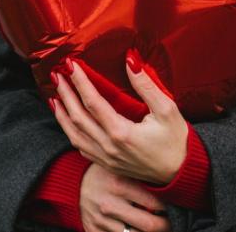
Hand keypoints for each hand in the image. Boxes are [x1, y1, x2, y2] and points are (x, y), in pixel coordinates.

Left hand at [49, 52, 187, 184]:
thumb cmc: (176, 141)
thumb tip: (130, 60)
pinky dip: (70, 132)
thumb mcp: (167, 109)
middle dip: (65, 94)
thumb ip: (146, 85)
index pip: (93, 102)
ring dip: (62, 115)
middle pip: (78, 118)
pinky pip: (81, 148)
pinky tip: (67, 122)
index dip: (80, 82)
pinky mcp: (107, 165)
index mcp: (121, 133)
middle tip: (57, 75)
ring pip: (74, 135)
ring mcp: (106, 158)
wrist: (180, 174)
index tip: (71, 65)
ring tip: (55, 97)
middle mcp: (109, 147)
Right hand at [79, 162, 170, 231]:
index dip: (169, 207)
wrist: (75, 183)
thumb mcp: (123, 167)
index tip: (174, 205)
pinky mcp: (93, 231)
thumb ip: (142, 177)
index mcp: (119, 183)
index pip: (156, 202)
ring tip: (154, 225)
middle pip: (149, 225)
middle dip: (165, 226)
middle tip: (170, 222)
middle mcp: (109, 203)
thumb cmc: (107, 173)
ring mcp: (100, 220)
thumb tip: (173, 186)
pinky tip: (136, 228)